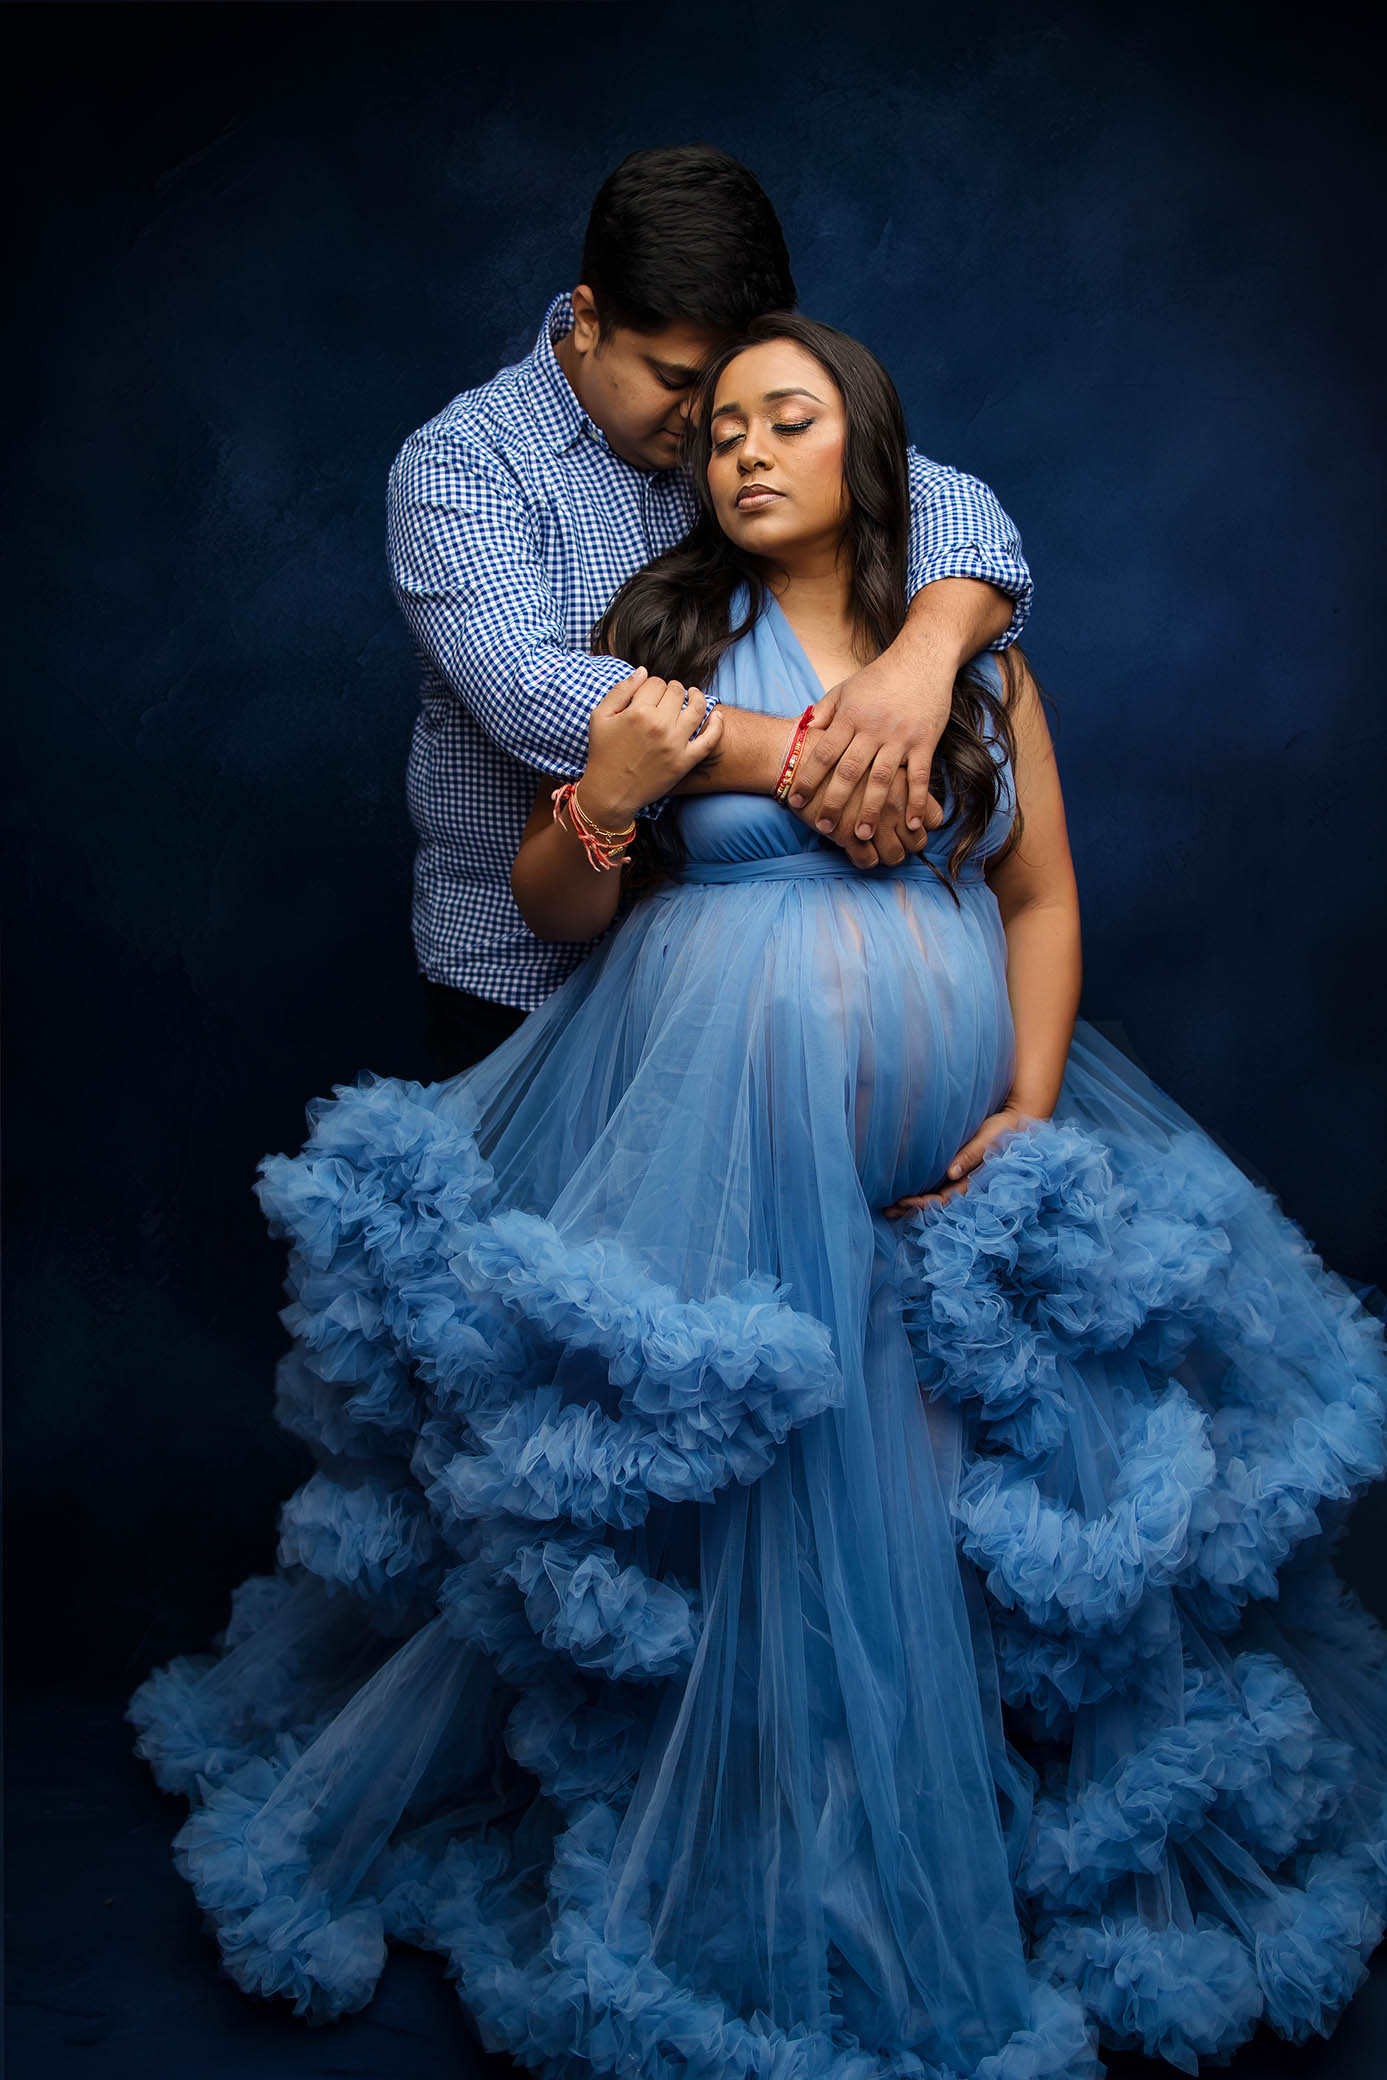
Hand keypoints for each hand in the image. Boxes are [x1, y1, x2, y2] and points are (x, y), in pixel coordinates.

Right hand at [582, 667, 722, 824]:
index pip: (656, 683)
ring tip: (693, 695)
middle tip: (668, 696)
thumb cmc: (603, 753)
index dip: (652, 684)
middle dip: (672, 689)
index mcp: (638, 712)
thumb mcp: (600, 717)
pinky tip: (717, 715)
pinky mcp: (685, 761)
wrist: (611, 792)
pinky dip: (717, 725)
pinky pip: (709, 740)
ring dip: (697, 697)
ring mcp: (675, 744)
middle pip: (676, 692)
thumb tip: (643, 672)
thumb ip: (621, 690)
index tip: (649, 693)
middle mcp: (659, 725)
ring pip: (696, 708)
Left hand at [788, 659, 949, 845]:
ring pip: (882, 779)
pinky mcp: (925, 742)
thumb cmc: (880, 677)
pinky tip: (912, 823)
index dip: (808, 779)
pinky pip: (919, 776)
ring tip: (861, 834)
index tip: (794, 800)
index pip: (823, 753)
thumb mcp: (846, 688)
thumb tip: (802, 732)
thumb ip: (825, 712)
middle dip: (834, 801)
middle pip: (849, 771)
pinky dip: (917, 801)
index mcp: (850, 716)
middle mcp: (873, 729)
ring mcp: (900, 737)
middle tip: (824, 827)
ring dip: (871, 809)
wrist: (921, 659)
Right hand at [793, 759, 929, 869]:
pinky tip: (859, 852)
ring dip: (889, 857)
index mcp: (902, 779)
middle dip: (909, 845)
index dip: (924, 824)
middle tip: (897, 840)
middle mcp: (893, 801)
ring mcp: (871, 820)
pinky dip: (866, 861)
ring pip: (895, 855)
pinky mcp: (848, 833)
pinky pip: (867, 860)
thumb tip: (907, 773)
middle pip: (917, 840)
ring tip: (879, 851)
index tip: (913, 824)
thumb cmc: (835, 747)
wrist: (796, 756)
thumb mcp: (873, 745)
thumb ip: (893, 759)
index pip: (934, 816)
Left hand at [883, 1106, 1028, 1218]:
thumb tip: (950, 1173)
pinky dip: (922, 1193)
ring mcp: (963, 1181)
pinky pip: (939, 1188)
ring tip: (889, 1208)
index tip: (902, 1201)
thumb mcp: (988, 1139)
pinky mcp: (959, 1173)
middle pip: (938, 1205)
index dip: (923, 1204)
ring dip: (914, 1205)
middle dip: (913, 1210)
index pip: (945, 1200)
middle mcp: (967, 1186)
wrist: (1017, 1123)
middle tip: (886, 1210)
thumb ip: (971, 1155)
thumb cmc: (1003, 1130)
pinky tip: (905, 1193)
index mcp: (976, 1182)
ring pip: (936, 1199)